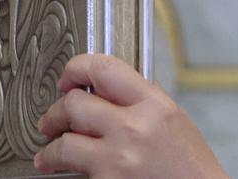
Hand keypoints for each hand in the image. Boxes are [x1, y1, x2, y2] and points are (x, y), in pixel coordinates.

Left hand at [35, 54, 226, 178]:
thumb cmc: (189, 167)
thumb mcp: (174, 119)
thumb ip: (142, 99)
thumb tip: (109, 87)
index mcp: (153, 105)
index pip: (104, 69)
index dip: (77, 68)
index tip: (68, 78)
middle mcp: (133, 129)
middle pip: (74, 104)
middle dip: (56, 112)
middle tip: (51, 120)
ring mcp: (117, 160)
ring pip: (64, 143)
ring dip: (50, 146)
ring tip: (48, 151)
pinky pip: (73, 171)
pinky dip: (61, 169)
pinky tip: (59, 169)